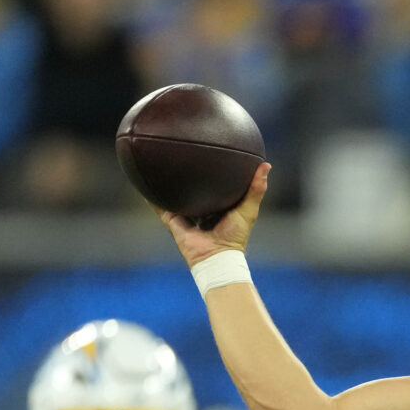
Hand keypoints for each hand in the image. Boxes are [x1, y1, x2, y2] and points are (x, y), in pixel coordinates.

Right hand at [156, 161, 270, 267]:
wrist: (216, 257)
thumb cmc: (235, 236)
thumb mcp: (248, 209)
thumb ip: (256, 188)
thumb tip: (266, 164)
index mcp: (218, 206)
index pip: (216, 185)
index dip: (214, 171)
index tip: (213, 153)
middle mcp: (201, 209)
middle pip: (194, 188)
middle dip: (189, 174)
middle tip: (184, 152)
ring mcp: (186, 215)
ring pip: (175, 196)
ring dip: (167, 183)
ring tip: (160, 163)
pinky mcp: (173, 222)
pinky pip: (159, 207)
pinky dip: (151, 198)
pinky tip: (143, 183)